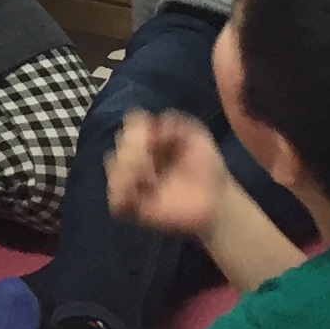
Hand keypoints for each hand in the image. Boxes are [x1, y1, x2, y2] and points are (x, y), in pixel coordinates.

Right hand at [107, 110, 228, 240]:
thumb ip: (176, 122)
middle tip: (151, 164)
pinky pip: (115, 200)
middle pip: (120, 142)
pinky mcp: (135, 206)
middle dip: (132, 150)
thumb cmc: (207, 166)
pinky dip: (120, 195)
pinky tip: (137, 195)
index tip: (155, 140)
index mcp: (152, 137)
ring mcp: (135, 181)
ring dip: (126, 171)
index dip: (138, 129)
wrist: (217, 200)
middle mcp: (139, 155)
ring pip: (112, 167)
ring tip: (149, 181)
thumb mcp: (197, 135)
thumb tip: (154, 124)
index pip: (132, 123)